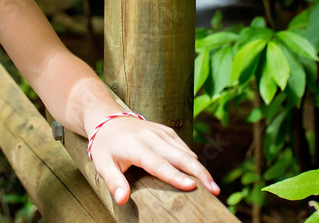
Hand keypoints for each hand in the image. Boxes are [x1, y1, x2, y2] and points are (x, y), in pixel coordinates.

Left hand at [87, 116, 219, 204]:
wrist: (106, 118)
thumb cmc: (105, 147)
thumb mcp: (103, 165)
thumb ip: (114, 182)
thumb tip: (122, 200)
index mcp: (137, 148)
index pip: (159, 165)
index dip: (176, 176)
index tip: (192, 187)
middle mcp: (152, 138)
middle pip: (180, 156)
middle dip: (199, 173)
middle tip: (215, 190)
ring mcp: (161, 132)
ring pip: (186, 151)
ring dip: (200, 168)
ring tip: (213, 186)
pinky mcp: (166, 131)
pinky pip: (183, 146)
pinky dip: (192, 159)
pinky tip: (200, 172)